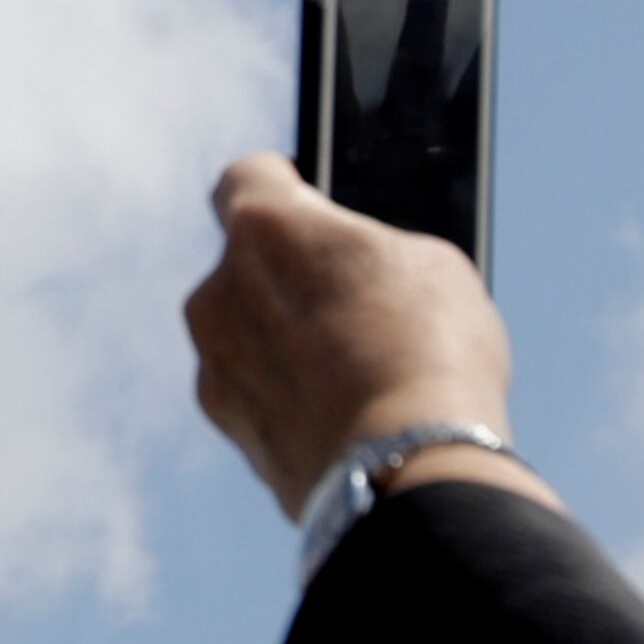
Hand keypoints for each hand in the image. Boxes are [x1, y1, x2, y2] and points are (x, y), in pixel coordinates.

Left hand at [184, 154, 538, 520]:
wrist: (407, 465)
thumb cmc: (427, 351)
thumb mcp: (429, 263)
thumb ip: (370, 249)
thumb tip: (358, 266)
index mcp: (264, 227)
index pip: (248, 178)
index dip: (283, 186)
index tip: (309, 201)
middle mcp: (217, 291)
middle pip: (247, 265)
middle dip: (290, 276)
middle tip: (352, 300)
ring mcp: (214, 365)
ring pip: (245, 333)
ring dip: (283, 341)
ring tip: (354, 368)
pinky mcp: (229, 428)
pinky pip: (255, 393)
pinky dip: (286, 397)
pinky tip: (341, 412)